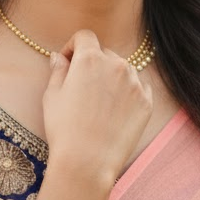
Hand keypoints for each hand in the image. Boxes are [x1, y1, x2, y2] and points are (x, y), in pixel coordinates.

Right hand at [43, 30, 152, 184]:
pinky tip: (115, 112)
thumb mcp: (52, 96)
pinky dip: (128, 93)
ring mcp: (135, 83)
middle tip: (83, 88)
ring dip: (112, 79)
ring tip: (100, 105)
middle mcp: (116, 65)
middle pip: (105, 54)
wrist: (88, 163)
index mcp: (90, 59)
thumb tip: (60, 57)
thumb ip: (58, 70)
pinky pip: (139, 88)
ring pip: (124, 71)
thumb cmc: (64, 130)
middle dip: (94, 64)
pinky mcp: (147, 101)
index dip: (74, 47)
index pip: (85, 37)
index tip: (69, 61)